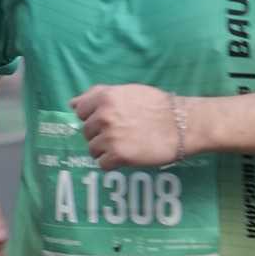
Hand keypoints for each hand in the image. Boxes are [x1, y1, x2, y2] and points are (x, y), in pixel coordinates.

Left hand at [72, 83, 209, 167]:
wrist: (182, 124)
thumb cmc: (157, 106)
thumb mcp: (127, 91)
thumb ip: (98, 95)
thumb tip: (72, 104)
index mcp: (105, 98)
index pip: (80, 111)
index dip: (93, 116)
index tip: (108, 120)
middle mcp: (103, 117)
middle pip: (86, 132)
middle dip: (100, 134)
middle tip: (121, 133)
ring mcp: (110, 137)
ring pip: (93, 149)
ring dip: (106, 150)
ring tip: (125, 145)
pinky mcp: (118, 155)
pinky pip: (102, 164)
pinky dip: (112, 163)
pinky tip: (127, 155)